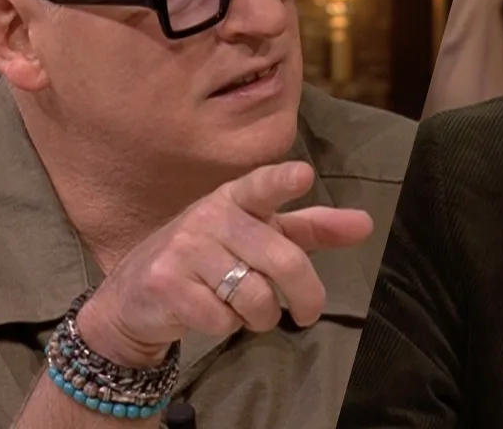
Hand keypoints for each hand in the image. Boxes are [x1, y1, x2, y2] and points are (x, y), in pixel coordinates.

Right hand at [75, 161, 373, 367]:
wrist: (136, 296)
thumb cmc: (211, 259)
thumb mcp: (259, 237)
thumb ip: (310, 230)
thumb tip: (366, 224)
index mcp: (235, 198)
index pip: (261, 185)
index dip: (282, 181)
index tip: (303, 175)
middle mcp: (210, 216)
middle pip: (283, 261)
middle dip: (307, 296)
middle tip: (308, 314)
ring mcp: (184, 248)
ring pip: (255, 297)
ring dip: (262, 317)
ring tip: (248, 311)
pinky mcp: (165, 283)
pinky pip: (222, 319)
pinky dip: (227, 327)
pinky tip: (211, 315)